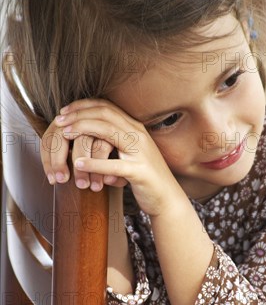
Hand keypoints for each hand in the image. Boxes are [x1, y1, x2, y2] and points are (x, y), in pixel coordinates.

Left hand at [52, 98, 184, 215]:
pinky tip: (78, 164)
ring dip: (82, 130)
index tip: (64, 112)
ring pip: (108, 132)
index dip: (83, 106)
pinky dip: (94, 163)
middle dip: (78, 114)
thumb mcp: (129, 154)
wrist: (167, 198)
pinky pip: (114, 164)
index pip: (107, 107)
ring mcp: (140, 152)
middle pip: (105, 114)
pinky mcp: (140, 172)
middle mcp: (139, 135)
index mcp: (135, 128)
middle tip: (59, 121)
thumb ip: (113, 142)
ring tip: (64, 135)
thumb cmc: (144, 178)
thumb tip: (88, 135)